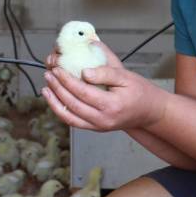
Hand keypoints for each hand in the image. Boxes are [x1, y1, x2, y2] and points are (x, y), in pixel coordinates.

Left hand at [41, 41, 167, 131]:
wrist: (149, 112)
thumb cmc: (139, 91)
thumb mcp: (126, 76)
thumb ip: (105, 72)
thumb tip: (84, 72)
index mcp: (112, 105)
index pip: (82, 92)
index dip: (66, 80)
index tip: (58, 68)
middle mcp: (103, 119)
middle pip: (72, 104)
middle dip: (57, 88)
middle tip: (49, 74)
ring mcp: (98, 126)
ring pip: (69, 117)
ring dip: (54, 102)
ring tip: (46, 87)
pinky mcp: (95, 128)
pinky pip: (73, 122)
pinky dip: (61, 112)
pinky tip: (54, 100)